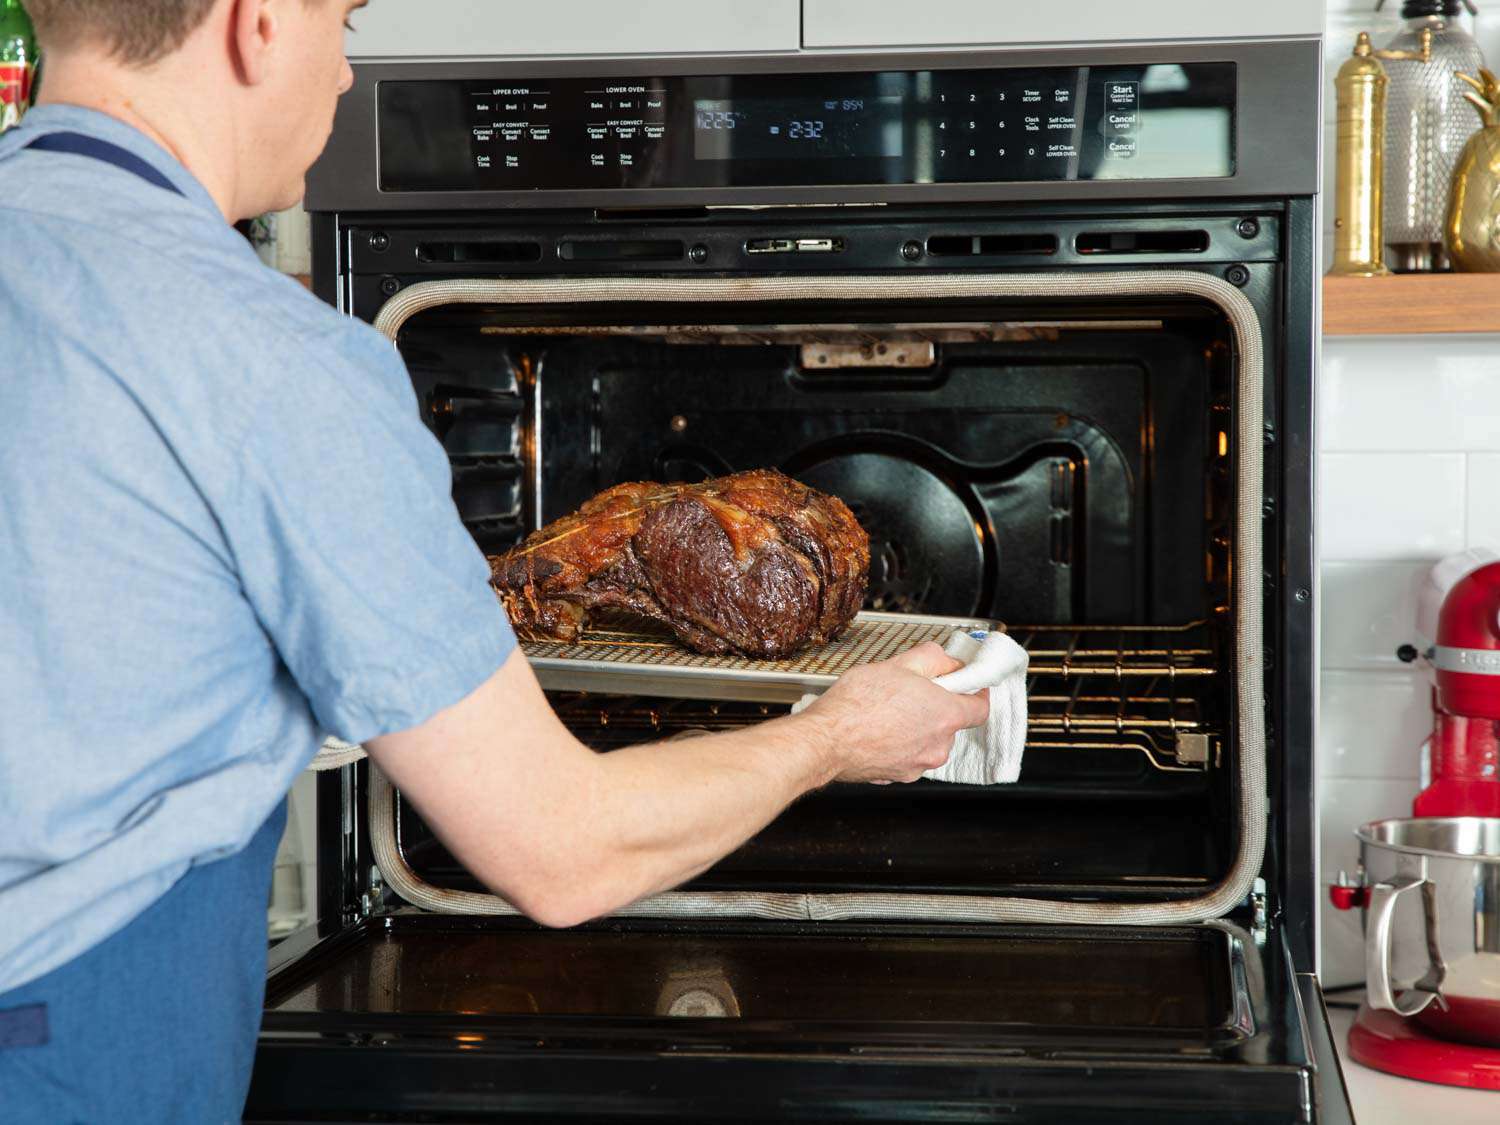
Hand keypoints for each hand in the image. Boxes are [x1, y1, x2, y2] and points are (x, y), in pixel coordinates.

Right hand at [800, 642, 989, 783]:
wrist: (825, 740)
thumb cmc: (856, 705)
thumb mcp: (897, 664)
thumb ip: (931, 659)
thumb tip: (946, 660)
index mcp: (945, 715)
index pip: (981, 708)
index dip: (975, 693)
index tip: (965, 684)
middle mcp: (938, 745)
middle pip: (951, 723)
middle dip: (936, 706)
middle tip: (911, 691)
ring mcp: (919, 765)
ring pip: (928, 740)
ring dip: (916, 726)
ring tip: (887, 711)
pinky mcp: (899, 776)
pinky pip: (908, 755)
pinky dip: (899, 743)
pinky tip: (878, 729)